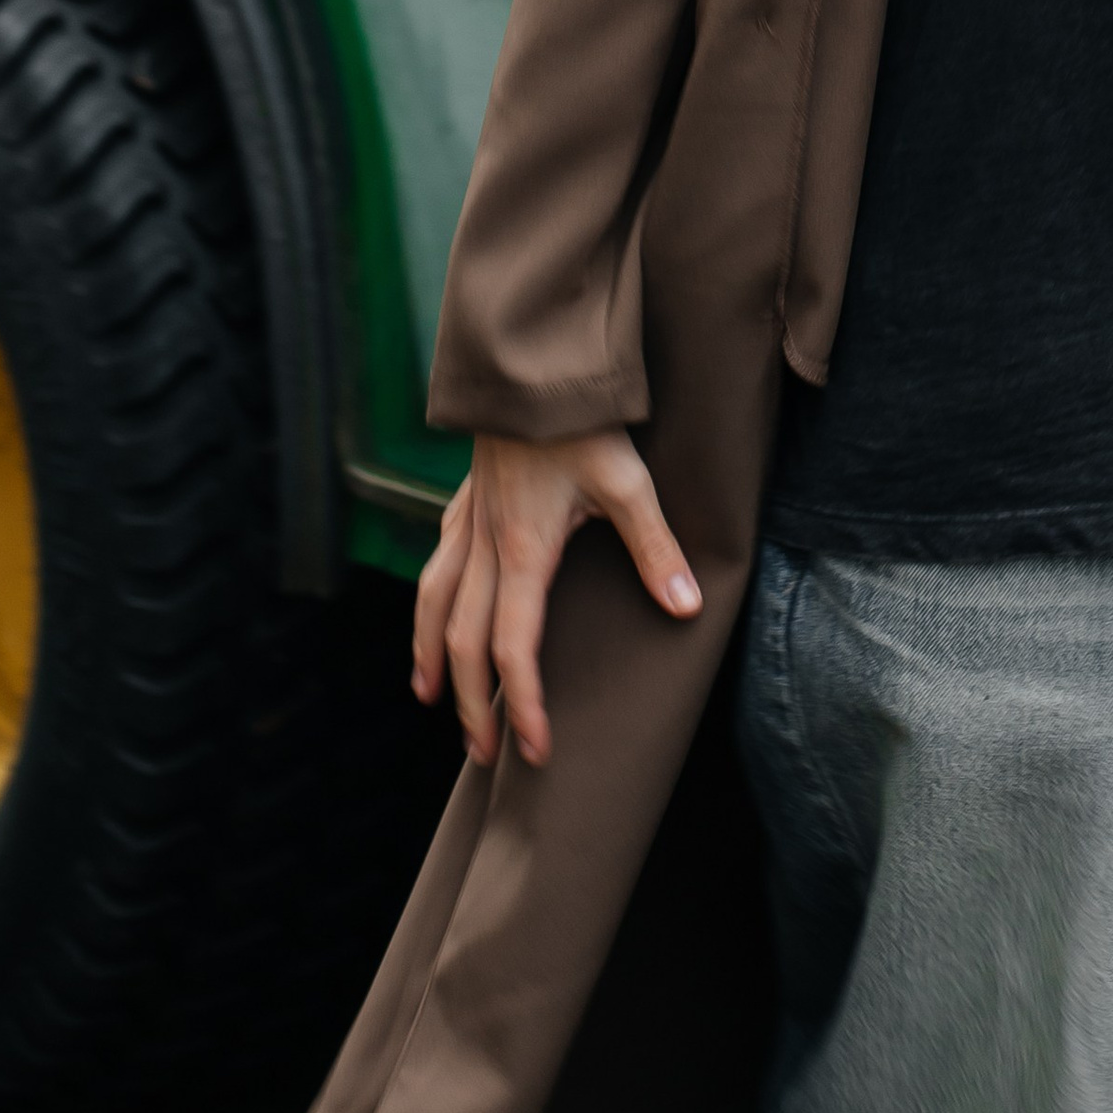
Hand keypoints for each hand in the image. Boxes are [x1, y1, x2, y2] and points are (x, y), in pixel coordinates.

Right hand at [410, 428, 700, 768]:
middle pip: (464, 641)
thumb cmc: (581, 421)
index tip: (534, 748)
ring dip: (431, 654)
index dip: (522, 704)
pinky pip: (439, 561)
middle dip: (471, 702)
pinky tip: (435, 607)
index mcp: (523, 551)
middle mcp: (486, 544)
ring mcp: (470, 519)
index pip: (513, 648)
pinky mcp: (468, 496)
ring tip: (428, 694)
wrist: (532, 361)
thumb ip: (653, 547)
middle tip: (483, 751)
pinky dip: (430, 599)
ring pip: (435, 602)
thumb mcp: (627, 481)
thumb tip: (685, 608)